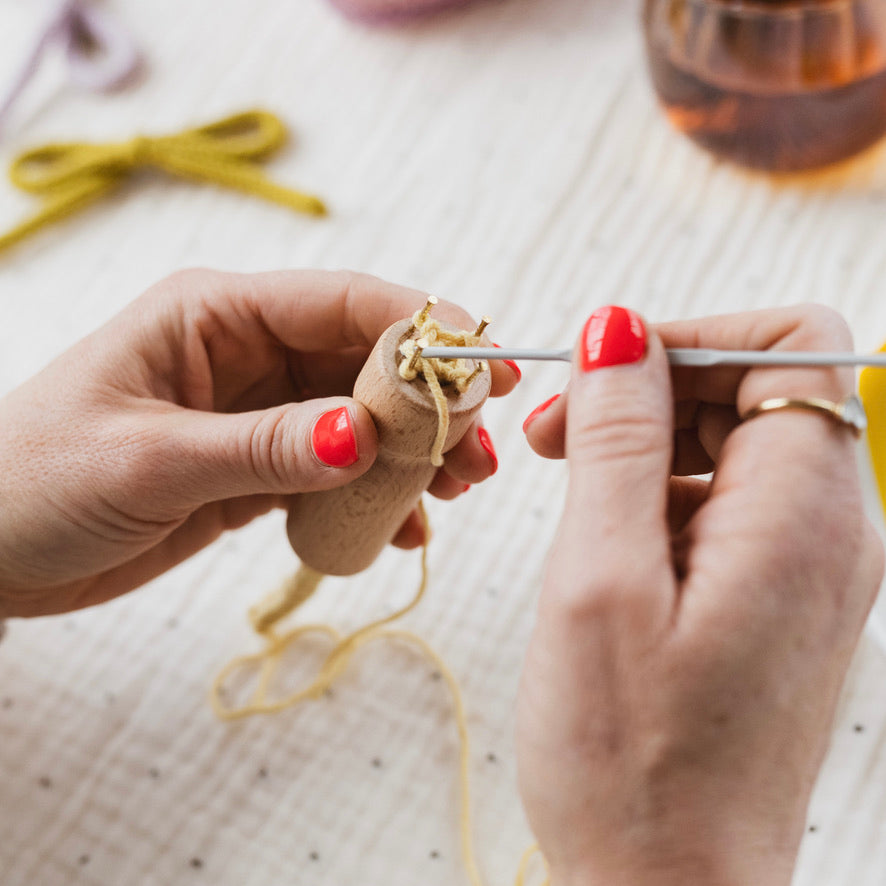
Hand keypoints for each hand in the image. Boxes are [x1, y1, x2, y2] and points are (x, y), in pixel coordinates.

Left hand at [0, 269, 515, 617]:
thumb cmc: (34, 482)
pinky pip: (334, 474)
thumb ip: (264, 447)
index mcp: (216, 315)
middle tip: (482, 452)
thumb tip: (366, 438)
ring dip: (413, 454)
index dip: (425, 330)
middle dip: (432, 405)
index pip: (343, 303)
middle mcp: (246, 354)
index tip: (488, 368)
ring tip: (458, 492)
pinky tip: (399, 531)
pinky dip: (373, 499)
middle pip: (366, 364)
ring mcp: (257, 413)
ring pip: (361, 421)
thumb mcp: (150, 459)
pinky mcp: (257, 469)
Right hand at [517, 305, 882, 884]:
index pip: (789, 345)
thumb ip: (616, 439)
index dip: (690, 338)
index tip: (601, 373)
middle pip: (758, 389)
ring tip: (568, 489)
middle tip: (558, 436)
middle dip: (653, 387)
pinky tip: (605, 543)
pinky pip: (729, 501)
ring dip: (648, 441)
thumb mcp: (599, 579)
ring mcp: (811, 566)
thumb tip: (618, 328)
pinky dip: (661, 492)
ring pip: (737, 442)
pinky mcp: (780, 596)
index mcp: (804, 515)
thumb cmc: (630, 759)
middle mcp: (832, 531)